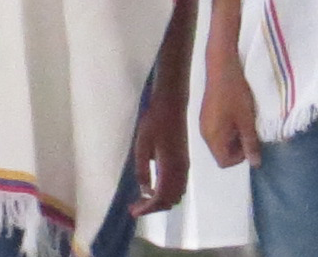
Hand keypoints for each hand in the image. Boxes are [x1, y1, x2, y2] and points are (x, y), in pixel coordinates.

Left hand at [128, 100, 190, 214]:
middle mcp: (181, 171)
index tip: (133, 211)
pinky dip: (167, 192)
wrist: (172, 106)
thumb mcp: (142, 145)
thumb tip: (144, 190)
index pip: (161, 198)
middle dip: (153, 208)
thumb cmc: (154, 122)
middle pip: (170, 200)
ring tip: (143, 199)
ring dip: (161, 201)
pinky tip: (154, 188)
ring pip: (176, 194)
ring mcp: (185, 167)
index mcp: (170, 168)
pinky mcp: (184, 162)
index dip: (147, 208)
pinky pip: (179, 186)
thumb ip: (142, 169)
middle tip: (136, 206)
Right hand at [197, 58, 260, 169]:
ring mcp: (204, 123)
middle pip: (221, 152)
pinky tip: (237, 114)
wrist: (222, 67)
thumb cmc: (235, 94)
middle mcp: (205, 133)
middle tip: (250, 132)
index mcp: (212, 137)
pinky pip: (217, 130)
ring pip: (220, 141)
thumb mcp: (247, 120)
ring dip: (234, 137)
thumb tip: (255, 164)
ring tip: (245, 122)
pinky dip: (229, 129)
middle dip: (237, 148)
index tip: (251, 142)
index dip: (240, 157)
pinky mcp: (206, 114)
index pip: (224, 162)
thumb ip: (250, 143)